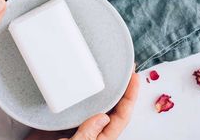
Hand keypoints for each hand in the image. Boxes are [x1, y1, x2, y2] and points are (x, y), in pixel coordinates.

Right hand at [25, 71, 139, 139]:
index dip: (130, 96)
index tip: (134, 77)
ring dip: (104, 86)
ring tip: (110, 69)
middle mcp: (92, 129)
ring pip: (97, 102)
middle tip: (125, 67)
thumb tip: (103, 118)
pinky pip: (78, 101)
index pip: (121, 117)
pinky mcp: (65, 119)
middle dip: (121, 87)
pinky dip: (83, 89)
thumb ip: (86, 138)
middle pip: (113, 106)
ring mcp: (79, 123)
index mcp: (99, 139)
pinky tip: (83, 78)